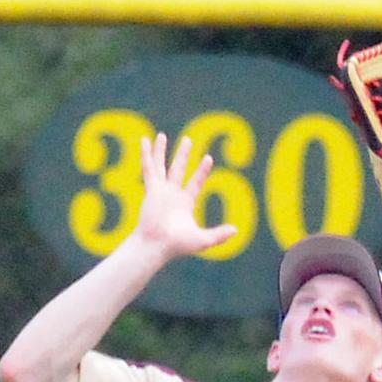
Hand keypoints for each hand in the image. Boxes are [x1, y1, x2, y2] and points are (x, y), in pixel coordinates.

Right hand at [133, 133, 236, 261]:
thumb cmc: (177, 245)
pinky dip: (147, 155)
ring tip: (162, 136)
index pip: (195, 182)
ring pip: (162, 166)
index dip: (201, 171)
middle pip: (179, 169)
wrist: (156, 245)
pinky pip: (149, 169)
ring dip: (161, 151)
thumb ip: (218, 235)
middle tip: (188, 140)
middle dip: (183, 155)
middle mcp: (172, 194)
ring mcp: (160, 191)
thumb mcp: (202, 240)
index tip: (208, 158)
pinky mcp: (152, 189)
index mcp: (184, 203)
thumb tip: (236, 230)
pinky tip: (145, 141)